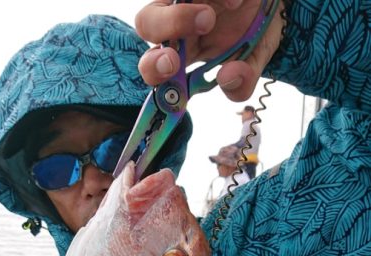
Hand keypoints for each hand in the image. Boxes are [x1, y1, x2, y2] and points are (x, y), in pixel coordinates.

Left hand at [136, 0, 284, 101]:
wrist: (273, 3)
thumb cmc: (256, 32)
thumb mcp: (254, 61)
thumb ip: (242, 82)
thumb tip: (226, 78)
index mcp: (185, 53)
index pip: (154, 66)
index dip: (153, 69)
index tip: (172, 69)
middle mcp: (178, 25)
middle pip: (147, 23)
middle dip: (165, 28)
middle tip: (197, 29)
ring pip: (162, 1)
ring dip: (184, 12)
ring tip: (222, 11)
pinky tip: (236, 1)